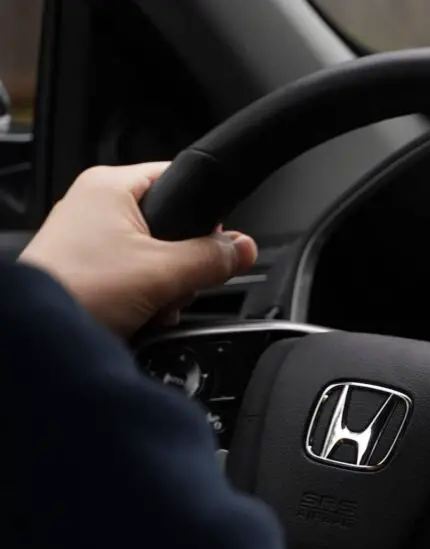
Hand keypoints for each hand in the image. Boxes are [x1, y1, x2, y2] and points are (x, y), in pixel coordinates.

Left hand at [19, 163, 257, 336]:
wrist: (34, 339)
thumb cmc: (77, 291)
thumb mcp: (163, 273)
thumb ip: (212, 258)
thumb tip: (245, 248)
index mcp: (110, 186)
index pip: (179, 179)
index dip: (204, 215)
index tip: (214, 245)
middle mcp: (95, 204)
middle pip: (171, 224)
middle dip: (184, 263)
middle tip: (177, 284)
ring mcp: (87, 237)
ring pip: (154, 254)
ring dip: (166, 285)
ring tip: (155, 304)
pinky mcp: (84, 268)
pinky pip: (133, 274)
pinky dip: (145, 296)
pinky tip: (142, 314)